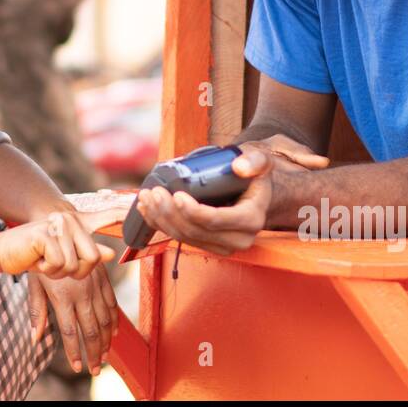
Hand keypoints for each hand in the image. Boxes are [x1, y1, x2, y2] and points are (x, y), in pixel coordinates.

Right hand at [0, 209, 118, 277]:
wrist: (2, 251)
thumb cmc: (32, 256)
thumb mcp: (62, 258)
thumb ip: (86, 255)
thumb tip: (111, 254)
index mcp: (77, 225)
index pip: (103, 231)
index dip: (112, 230)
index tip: (124, 221)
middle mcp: (70, 221)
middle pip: (93, 258)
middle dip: (75, 272)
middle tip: (55, 267)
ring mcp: (58, 226)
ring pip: (75, 265)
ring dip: (57, 272)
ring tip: (43, 262)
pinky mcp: (45, 234)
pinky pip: (58, 263)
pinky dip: (46, 269)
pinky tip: (35, 259)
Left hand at [30, 266, 118, 375]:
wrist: (57, 230)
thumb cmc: (41, 260)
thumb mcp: (34, 284)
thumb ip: (37, 311)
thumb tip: (36, 337)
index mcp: (63, 297)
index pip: (71, 332)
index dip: (75, 352)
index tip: (78, 367)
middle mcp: (81, 293)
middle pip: (91, 331)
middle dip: (94, 353)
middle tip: (94, 369)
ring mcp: (94, 286)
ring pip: (105, 320)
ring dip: (106, 341)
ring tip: (105, 356)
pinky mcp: (102, 278)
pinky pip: (112, 303)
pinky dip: (114, 320)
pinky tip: (113, 333)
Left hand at [134, 135, 326, 255]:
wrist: (254, 189)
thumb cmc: (254, 173)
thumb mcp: (260, 160)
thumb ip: (255, 160)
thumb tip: (239, 167)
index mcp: (252, 219)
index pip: (217, 221)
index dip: (193, 211)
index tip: (176, 195)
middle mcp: (239, 239)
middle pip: (196, 232)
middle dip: (170, 213)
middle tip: (155, 192)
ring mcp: (223, 245)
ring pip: (185, 238)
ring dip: (161, 219)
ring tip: (147, 197)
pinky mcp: (208, 245)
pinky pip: (180, 239)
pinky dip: (160, 225)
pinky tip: (147, 210)